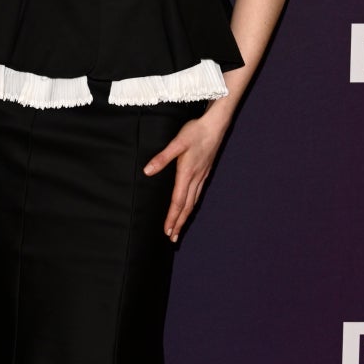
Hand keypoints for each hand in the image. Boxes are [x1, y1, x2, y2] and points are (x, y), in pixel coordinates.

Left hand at [143, 105, 231, 241]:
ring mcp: (202, 176)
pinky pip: (198, 194)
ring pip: (193, 201)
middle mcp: (196, 178)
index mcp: (187, 174)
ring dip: (186, 216)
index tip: (167, 231)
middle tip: (173, 238)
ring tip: (180, 227)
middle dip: (179, 223)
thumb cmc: (195, 131)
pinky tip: (190, 206)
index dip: (172, 218)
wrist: (215, 125)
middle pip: (186, 206)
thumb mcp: (177, 142)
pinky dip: (192, 205)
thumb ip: (162, 158)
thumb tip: (147, 171)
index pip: (178, 201)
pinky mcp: (205, 172)